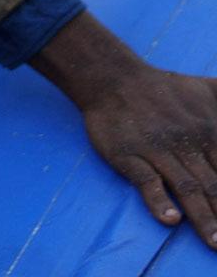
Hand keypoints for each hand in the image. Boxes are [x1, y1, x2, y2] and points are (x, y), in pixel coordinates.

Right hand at [35, 13, 216, 244]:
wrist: (112, 77)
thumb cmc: (164, 88)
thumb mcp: (207, 88)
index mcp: (209, 130)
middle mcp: (187, 142)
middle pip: (214, 186)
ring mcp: (157, 149)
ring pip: (186, 188)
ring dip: (202, 217)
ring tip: (213, 242)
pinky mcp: (128, 154)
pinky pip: (146, 180)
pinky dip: (158, 200)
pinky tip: (169, 219)